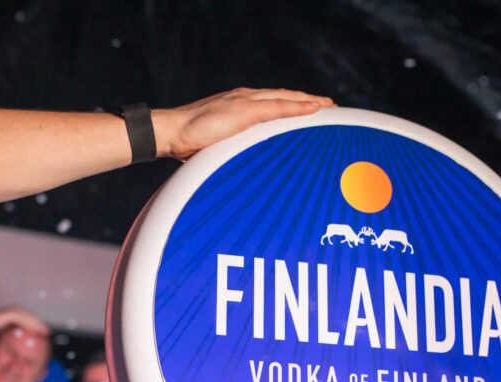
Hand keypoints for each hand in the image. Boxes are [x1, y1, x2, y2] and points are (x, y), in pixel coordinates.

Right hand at [0, 305, 47, 334]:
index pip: (30, 319)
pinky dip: (30, 325)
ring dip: (38, 325)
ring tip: (44, 331)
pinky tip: (35, 330)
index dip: (38, 324)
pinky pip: (23, 320)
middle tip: (47, 332)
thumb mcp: (5, 330)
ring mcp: (14, 310)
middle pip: (32, 317)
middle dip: (40, 324)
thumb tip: (18, 341)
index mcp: (17, 313)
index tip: (44, 331)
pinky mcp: (11, 314)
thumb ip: (12, 332)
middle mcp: (17, 310)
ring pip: (30, 318)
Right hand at [153, 88, 334, 160]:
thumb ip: (230, 148)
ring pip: (286, 98)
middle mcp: (243, 98)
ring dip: (309, 102)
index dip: (291, 104)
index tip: (308, 110)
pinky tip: (316, 109)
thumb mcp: (215, 145)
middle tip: (328, 106)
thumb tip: (239, 166)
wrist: (170, 133)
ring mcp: (244, 101)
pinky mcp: (245, 110)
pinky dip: (299, 107)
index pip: (271, 102)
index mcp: (236, 105)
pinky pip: (280, 107)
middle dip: (306, 100)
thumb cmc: (186, 143)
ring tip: (329, 107)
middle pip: (283, 96)